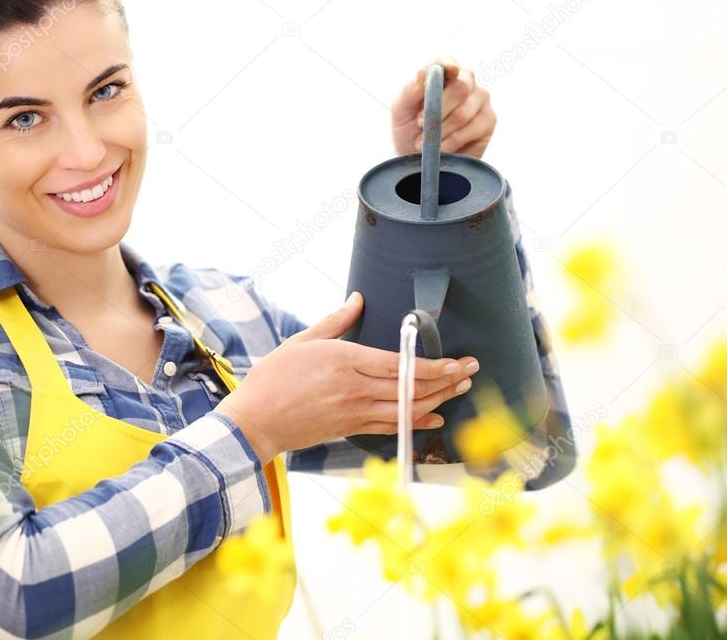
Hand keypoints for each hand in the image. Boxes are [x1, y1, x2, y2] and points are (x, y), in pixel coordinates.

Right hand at [217, 291, 478, 462]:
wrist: (255, 421)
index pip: (401, 366)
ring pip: (407, 409)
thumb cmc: (273, 378)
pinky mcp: (351, 429)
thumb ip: (336, 320)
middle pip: (412, 388)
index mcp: (344, 361)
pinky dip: (416, 422)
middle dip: (447, 380)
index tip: (457, 362)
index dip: (435, 366)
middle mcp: (355, 389)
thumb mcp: (302, 341)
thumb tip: (358, 297)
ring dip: (438, 400)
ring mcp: (354, 413)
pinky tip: (434, 417)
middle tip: (471, 371)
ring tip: (460, 389)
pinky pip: (392, 427)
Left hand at [390, 55, 496, 158]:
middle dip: (438, 110)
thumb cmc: (409, 132)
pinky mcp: (488, 120)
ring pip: (464, 112)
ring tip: (425, 143)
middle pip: (460, 87)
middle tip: (420, 125)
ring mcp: (480, 100)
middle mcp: (466, 82)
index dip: (447, 67)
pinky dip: (452, 141)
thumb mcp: (401, 112)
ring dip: (441, 131)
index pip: (448, 62)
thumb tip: (422, 72)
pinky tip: (441, 149)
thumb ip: (409, 91)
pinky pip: (472, 128)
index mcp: (444, 74)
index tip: (447, 74)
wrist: (419, 163)